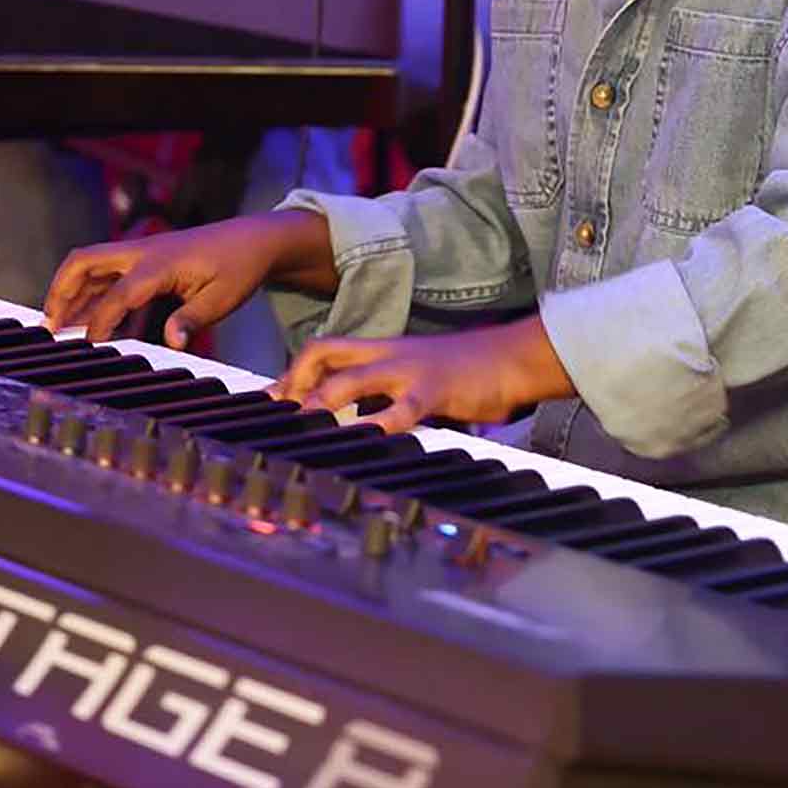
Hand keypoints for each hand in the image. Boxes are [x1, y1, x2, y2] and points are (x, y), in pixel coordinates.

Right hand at [43, 211, 334, 347]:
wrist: (254, 240)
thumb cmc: (240, 268)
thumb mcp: (223, 299)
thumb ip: (193, 320)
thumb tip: (173, 342)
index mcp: (159, 263)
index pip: (116, 294)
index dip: (98, 323)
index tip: (88, 348)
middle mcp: (143, 251)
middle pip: (84, 262)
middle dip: (60, 292)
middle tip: (49, 328)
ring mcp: (142, 251)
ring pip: (91, 264)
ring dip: (71, 291)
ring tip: (57, 328)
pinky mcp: (146, 257)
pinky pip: (107, 271)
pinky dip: (91, 291)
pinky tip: (86, 318)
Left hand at [274, 315, 572, 435]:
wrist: (515, 358)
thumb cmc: (470, 371)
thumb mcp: (420, 378)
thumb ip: (389, 394)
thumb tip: (360, 418)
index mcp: (383, 351)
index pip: (324, 349)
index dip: (292, 372)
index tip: (272, 400)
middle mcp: (388, 354)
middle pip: (324, 352)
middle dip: (293, 381)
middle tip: (277, 412)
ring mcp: (409, 370)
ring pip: (351, 378)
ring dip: (320, 402)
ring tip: (302, 425)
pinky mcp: (434, 390)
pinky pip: (400, 409)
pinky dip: (377, 424)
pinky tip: (363, 438)